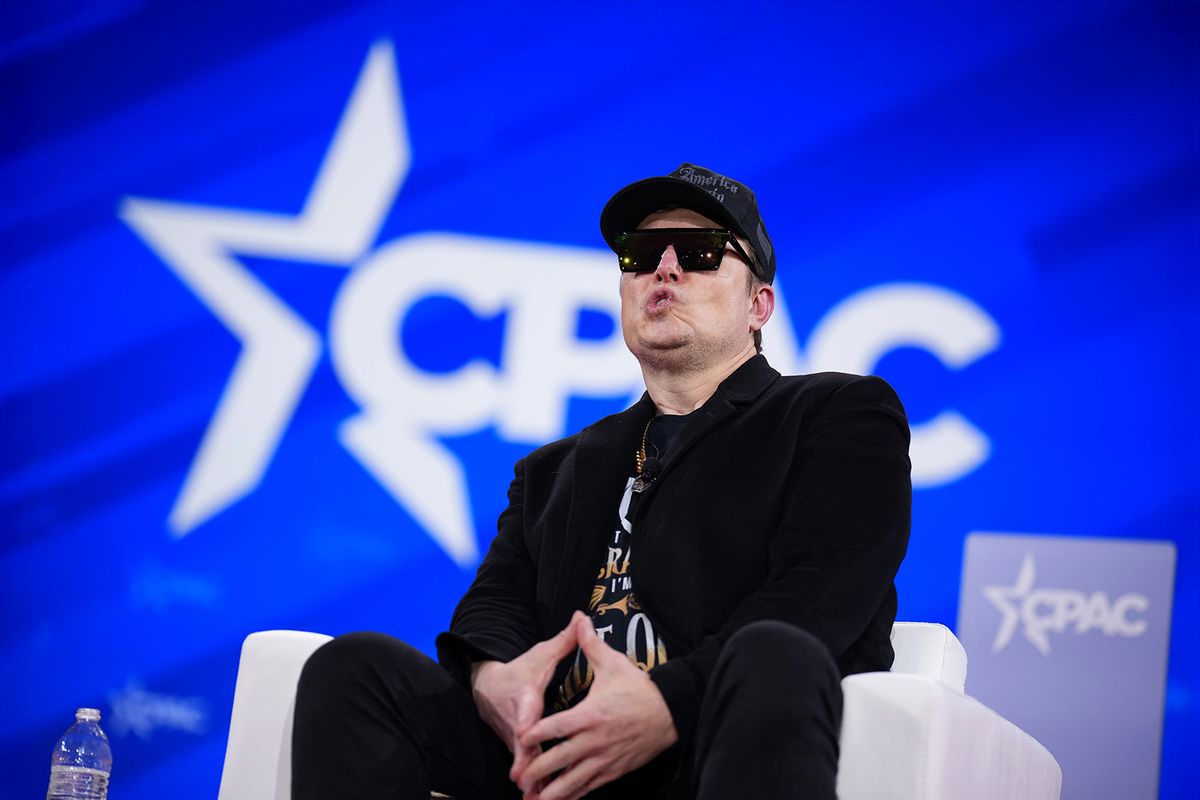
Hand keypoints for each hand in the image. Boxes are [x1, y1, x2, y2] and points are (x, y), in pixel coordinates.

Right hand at [471, 613, 585, 783]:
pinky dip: (532, 783)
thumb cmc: (520, 671)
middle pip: (520, 744)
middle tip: (527, 781)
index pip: (524, 710)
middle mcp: (516, 721)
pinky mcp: (517, 749)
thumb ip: (564, 641)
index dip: (524, 723)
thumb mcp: (541, 655)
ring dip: (529, 779)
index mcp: (525, 697)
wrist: (488, 687)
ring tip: (536, 798)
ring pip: (522, 760)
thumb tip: (583, 617)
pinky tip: (543, 798)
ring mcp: (514, 738)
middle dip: (524, 763)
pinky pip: (526, 766)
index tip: (524, 733)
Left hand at [513, 614, 678, 799]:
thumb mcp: (614, 664)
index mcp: (590, 715)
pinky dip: (573, 796)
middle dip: (536, 771)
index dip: (533, 734)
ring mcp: (605, 759)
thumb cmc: (640, 689)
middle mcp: (595, 741)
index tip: (519, 739)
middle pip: (559, 760)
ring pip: (573, 781)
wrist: (671, 713)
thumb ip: (591, 644)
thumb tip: (579, 619)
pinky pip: (589, 787)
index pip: (554, 727)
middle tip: (518, 779)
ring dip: (552, 794)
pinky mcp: (614, 770)